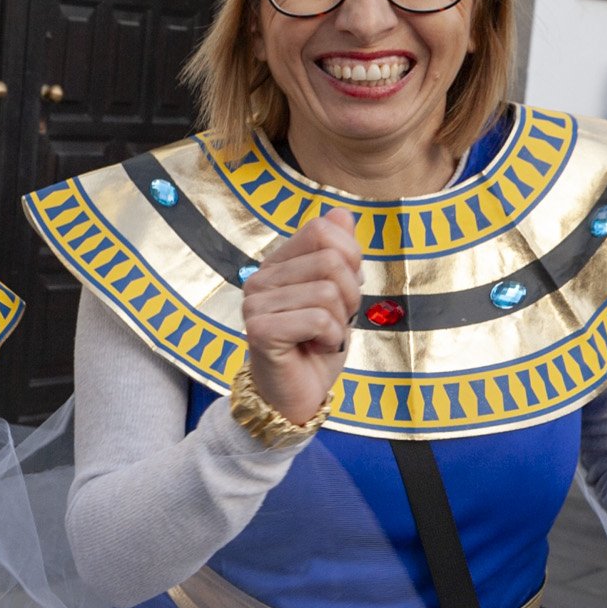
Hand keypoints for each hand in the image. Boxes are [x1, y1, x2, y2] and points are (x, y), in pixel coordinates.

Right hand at [241, 209, 362, 423]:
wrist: (296, 395)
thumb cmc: (315, 346)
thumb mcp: (340, 296)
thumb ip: (339, 254)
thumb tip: (340, 211)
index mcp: (278, 264)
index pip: (322, 230)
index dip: (350, 258)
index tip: (343, 291)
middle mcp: (261, 277)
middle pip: (331, 260)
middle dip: (350, 295)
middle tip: (335, 322)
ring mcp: (256, 303)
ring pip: (329, 292)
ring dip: (339, 322)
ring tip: (322, 338)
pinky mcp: (259, 329)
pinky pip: (318, 319)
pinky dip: (330, 339)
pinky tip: (315, 349)